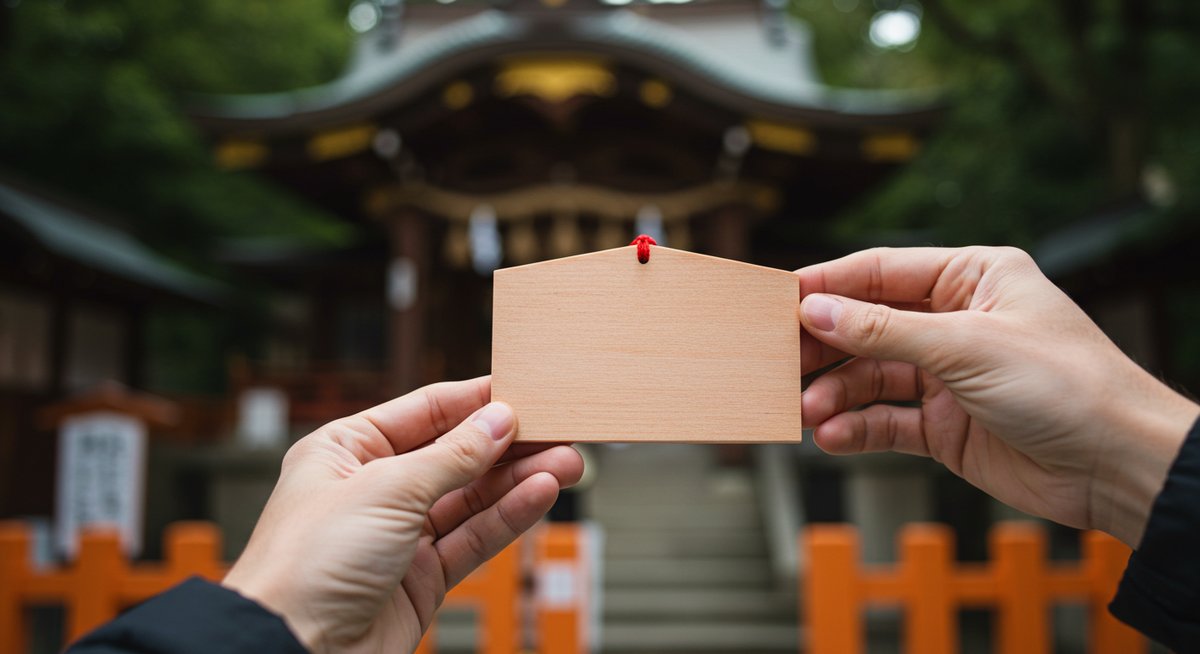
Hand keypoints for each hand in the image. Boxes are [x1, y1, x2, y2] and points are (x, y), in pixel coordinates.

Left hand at [222, 377, 583, 652]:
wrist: (293, 652)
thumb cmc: (307, 565)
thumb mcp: (386, 490)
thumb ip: (452, 456)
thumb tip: (497, 420)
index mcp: (344, 451)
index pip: (423, 412)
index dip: (475, 401)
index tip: (524, 390)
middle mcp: (372, 489)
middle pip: (454, 455)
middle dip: (508, 443)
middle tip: (559, 429)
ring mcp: (398, 536)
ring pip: (470, 498)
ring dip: (518, 480)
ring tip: (566, 462)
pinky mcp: (420, 579)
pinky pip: (472, 537)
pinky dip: (508, 516)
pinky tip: (540, 494)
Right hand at [797, 247, 1197, 546]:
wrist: (1117, 466)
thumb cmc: (1068, 385)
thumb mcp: (966, 346)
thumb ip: (884, 331)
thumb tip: (817, 309)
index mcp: (972, 278)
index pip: (880, 271)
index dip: (827, 284)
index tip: (778, 299)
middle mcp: (956, 321)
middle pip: (867, 326)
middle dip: (824, 346)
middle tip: (779, 363)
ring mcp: (949, 376)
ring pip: (870, 377)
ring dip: (836, 394)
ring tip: (807, 412)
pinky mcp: (945, 425)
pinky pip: (887, 421)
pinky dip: (857, 428)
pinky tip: (833, 437)